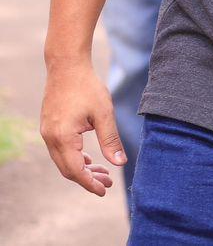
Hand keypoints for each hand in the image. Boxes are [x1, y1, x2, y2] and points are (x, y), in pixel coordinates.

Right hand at [39, 60, 121, 196]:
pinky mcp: (49, 127)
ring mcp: (48, 133)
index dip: (89, 183)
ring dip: (81, 169)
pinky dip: (74, 158)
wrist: (66, 66)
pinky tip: (89, 159)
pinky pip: (60, 150)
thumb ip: (110, 140)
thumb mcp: (104, 114)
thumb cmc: (87, 87)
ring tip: (103, 173)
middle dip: (87, 179)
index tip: (104, 191)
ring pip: (63, 160)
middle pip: (67, 169)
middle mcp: (51, 138)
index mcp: (63, 138)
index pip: (75, 170)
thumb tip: (120, 163)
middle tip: (107, 183)